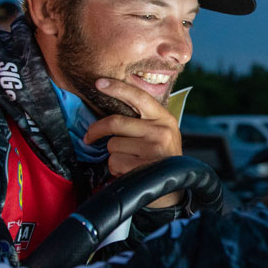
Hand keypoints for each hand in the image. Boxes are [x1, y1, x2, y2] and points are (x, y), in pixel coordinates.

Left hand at [84, 78, 182, 207]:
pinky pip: (114, 163)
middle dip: (97, 130)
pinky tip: (130, 170)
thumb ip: (144, 121)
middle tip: (90, 137)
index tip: (99, 83)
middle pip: (115, 123)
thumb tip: (112, 114)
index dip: (117, 88)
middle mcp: (160, 131)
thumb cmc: (163, 156)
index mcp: (164, 119)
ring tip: (129, 160)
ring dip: (114, 155)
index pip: (138, 97)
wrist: (178, 185)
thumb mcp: (163, 133)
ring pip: (112, 145)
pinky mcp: (143, 167)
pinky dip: (116, 169)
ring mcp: (152, 149)